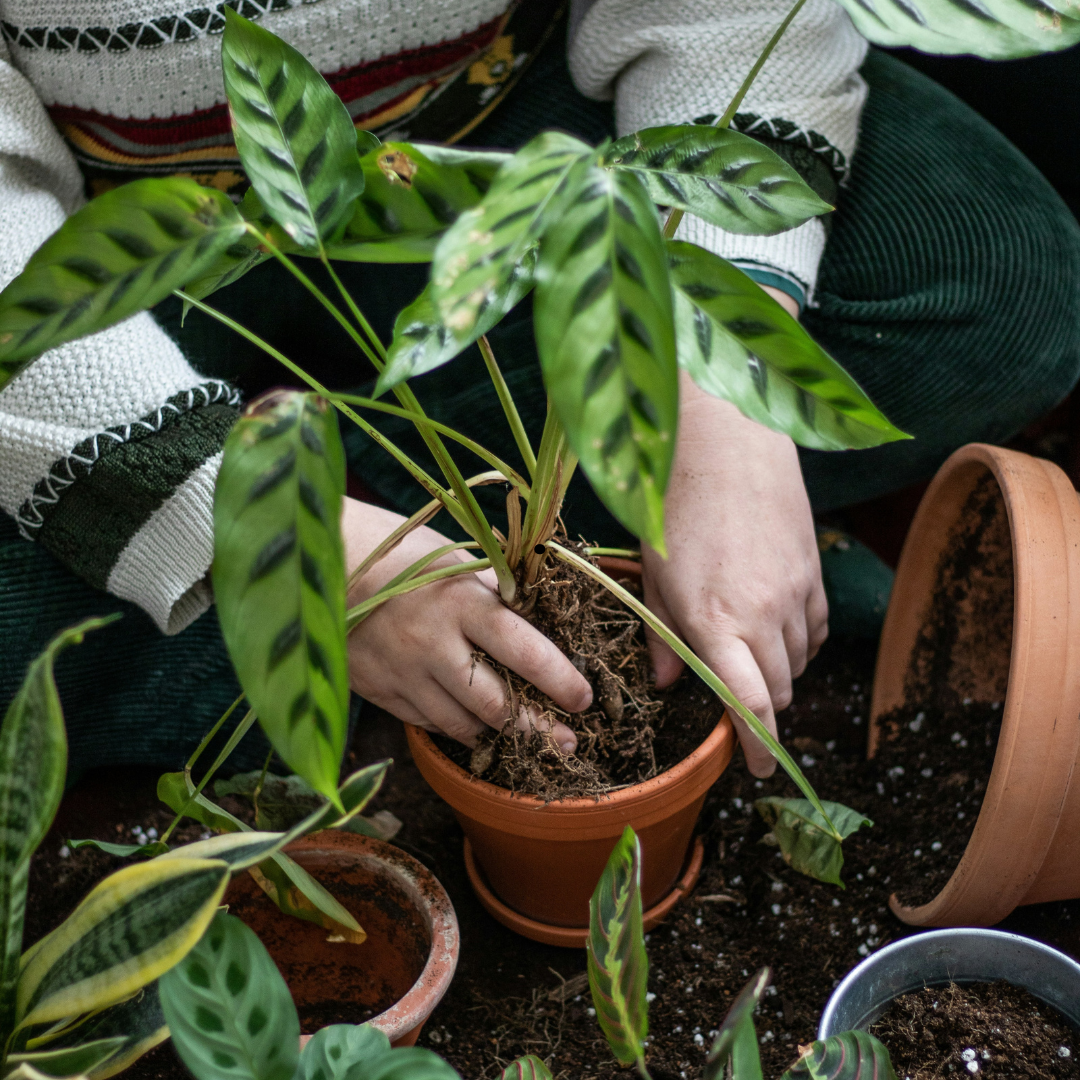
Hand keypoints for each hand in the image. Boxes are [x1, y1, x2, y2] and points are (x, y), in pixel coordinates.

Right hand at [341, 498, 592, 750]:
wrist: (322, 564)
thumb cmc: (399, 552)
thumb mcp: (454, 558)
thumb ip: (494, 592)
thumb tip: (541, 617)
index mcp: (462, 602)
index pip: (525, 651)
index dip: (561, 680)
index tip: (583, 698)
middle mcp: (434, 644)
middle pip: (498, 704)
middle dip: (539, 727)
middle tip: (567, 740)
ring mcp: (403, 673)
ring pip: (464, 725)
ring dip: (499, 733)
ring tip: (524, 735)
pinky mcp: (379, 691)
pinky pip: (429, 724)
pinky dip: (457, 727)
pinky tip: (473, 725)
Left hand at [641, 357, 827, 776]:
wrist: (726, 442)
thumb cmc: (674, 506)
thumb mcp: (654, 573)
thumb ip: (663, 633)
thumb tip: (665, 681)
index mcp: (715, 621)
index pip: (749, 703)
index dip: (755, 744)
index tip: (753, 767)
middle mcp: (763, 615)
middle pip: (779, 691)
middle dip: (759, 707)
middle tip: (732, 696)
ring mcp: (795, 594)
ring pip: (799, 662)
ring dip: (776, 672)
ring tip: (744, 650)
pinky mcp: (813, 573)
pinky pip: (816, 630)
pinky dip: (799, 644)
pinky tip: (774, 627)